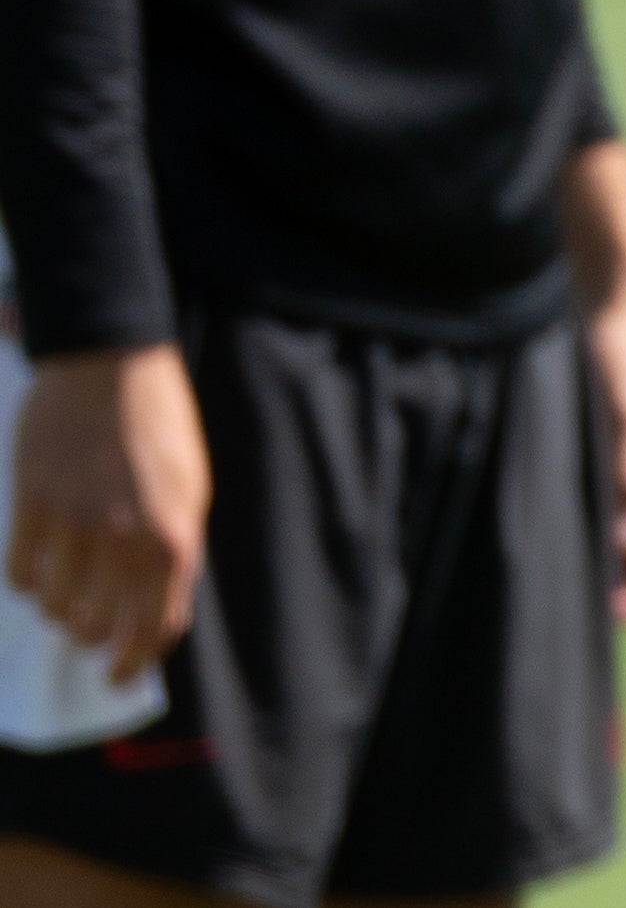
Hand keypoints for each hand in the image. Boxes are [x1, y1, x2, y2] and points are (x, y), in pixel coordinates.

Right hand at [7, 345, 209, 680]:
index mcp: (175, 535)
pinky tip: (35, 569)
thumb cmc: (159, 426)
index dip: (134, 661)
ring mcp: (77, 521)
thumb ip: (175, 549)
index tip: (118, 677)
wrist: (111, 364)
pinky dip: (26, 581)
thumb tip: (155, 608)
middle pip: (97, 624)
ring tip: (62, 594)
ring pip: (54, 605)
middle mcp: (127, 537)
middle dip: (90, 637)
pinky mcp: (33, 503)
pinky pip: (20, 572)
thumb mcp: (190, 488)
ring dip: (57, 609)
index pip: (156, 624)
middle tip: (85, 630)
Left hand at [589, 286, 625, 624]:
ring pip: (625, 542)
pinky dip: (585, 540)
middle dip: (622, 594)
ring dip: (602, 570)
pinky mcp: (608, 458)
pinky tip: (549, 547)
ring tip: (560, 595)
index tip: (607, 624)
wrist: (613, 300)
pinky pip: (601, 516)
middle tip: (575, 623)